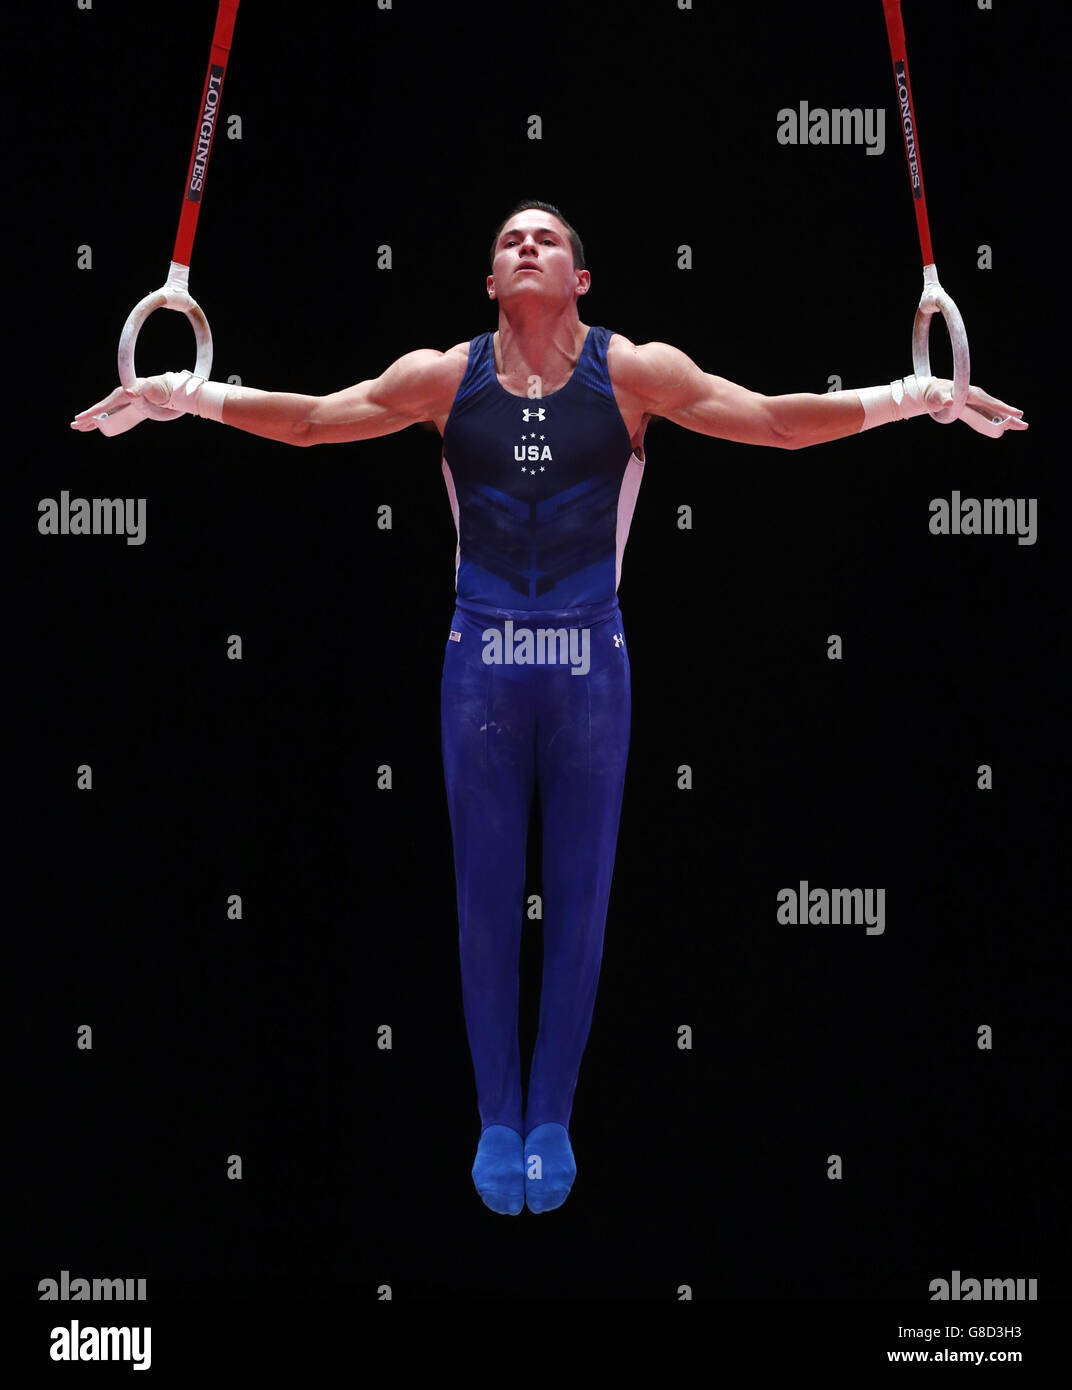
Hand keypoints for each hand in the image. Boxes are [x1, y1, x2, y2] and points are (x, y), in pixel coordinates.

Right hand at [70, 371, 196, 434]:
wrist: (169, 390)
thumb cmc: (160, 389)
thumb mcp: (150, 389)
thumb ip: (140, 390)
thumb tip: (128, 393)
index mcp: (121, 395)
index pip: (102, 406)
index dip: (90, 414)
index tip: (79, 419)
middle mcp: (120, 398)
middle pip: (100, 411)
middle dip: (86, 419)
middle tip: (74, 426)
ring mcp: (123, 403)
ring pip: (104, 414)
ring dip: (92, 421)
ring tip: (81, 427)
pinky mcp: (129, 408)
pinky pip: (113, 416)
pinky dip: (104, 421)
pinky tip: (99, 426)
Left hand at [922, 378, 1027, 437]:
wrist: (934, 391)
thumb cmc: (936, 393)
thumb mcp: (938, 396)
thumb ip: (943, 399)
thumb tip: (948, 402)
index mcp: (972, 394)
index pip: (991, 403)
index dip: (1004, 409)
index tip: (1017, 413)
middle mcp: (979, 397)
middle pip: (997, 408)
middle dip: (1011, 417)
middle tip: (1024, 425)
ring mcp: (978, 402)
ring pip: (995, 412)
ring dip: (1007, 420)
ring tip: (1021, 426)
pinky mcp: (976, 407)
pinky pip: (989, 414)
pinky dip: (998, 420)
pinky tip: (1006, 426)